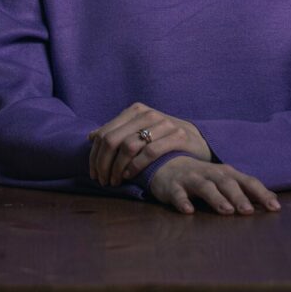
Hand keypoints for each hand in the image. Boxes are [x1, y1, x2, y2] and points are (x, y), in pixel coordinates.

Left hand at [87, 101, 211, 186]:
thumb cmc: (164, 138)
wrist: (198, 139)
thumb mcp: (141, 130)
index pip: (105, 133)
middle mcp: (148, 114)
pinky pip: (150, 152)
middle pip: (113, 140)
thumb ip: (118, 132)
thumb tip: (92, 137)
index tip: (94, 174)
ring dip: (117, 168)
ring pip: (128, 146)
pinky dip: (136, 165)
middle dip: (103, 164)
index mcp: (135, 111)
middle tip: (102, 181)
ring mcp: (163, 123)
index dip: (95, 156)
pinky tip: (130, 175)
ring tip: (115, 181)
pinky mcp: (178, 136)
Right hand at [148, 157, 280, 215]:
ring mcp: (191, 179)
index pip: (247, 182)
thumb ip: (247, 190)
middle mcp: (211, 174)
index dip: (261, 193)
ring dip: (216, 198)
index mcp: (227, 174)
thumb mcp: (225, 180)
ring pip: (205, 187)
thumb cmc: (203, 177)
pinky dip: (183, 201)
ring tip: (226, 211)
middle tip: (248, 212)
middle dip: (238, 196)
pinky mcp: (173, 187)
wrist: (167, 164)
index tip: (275, 208)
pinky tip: (188, 211)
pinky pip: (178, 194)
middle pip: (227, 183)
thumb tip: (275, 200)